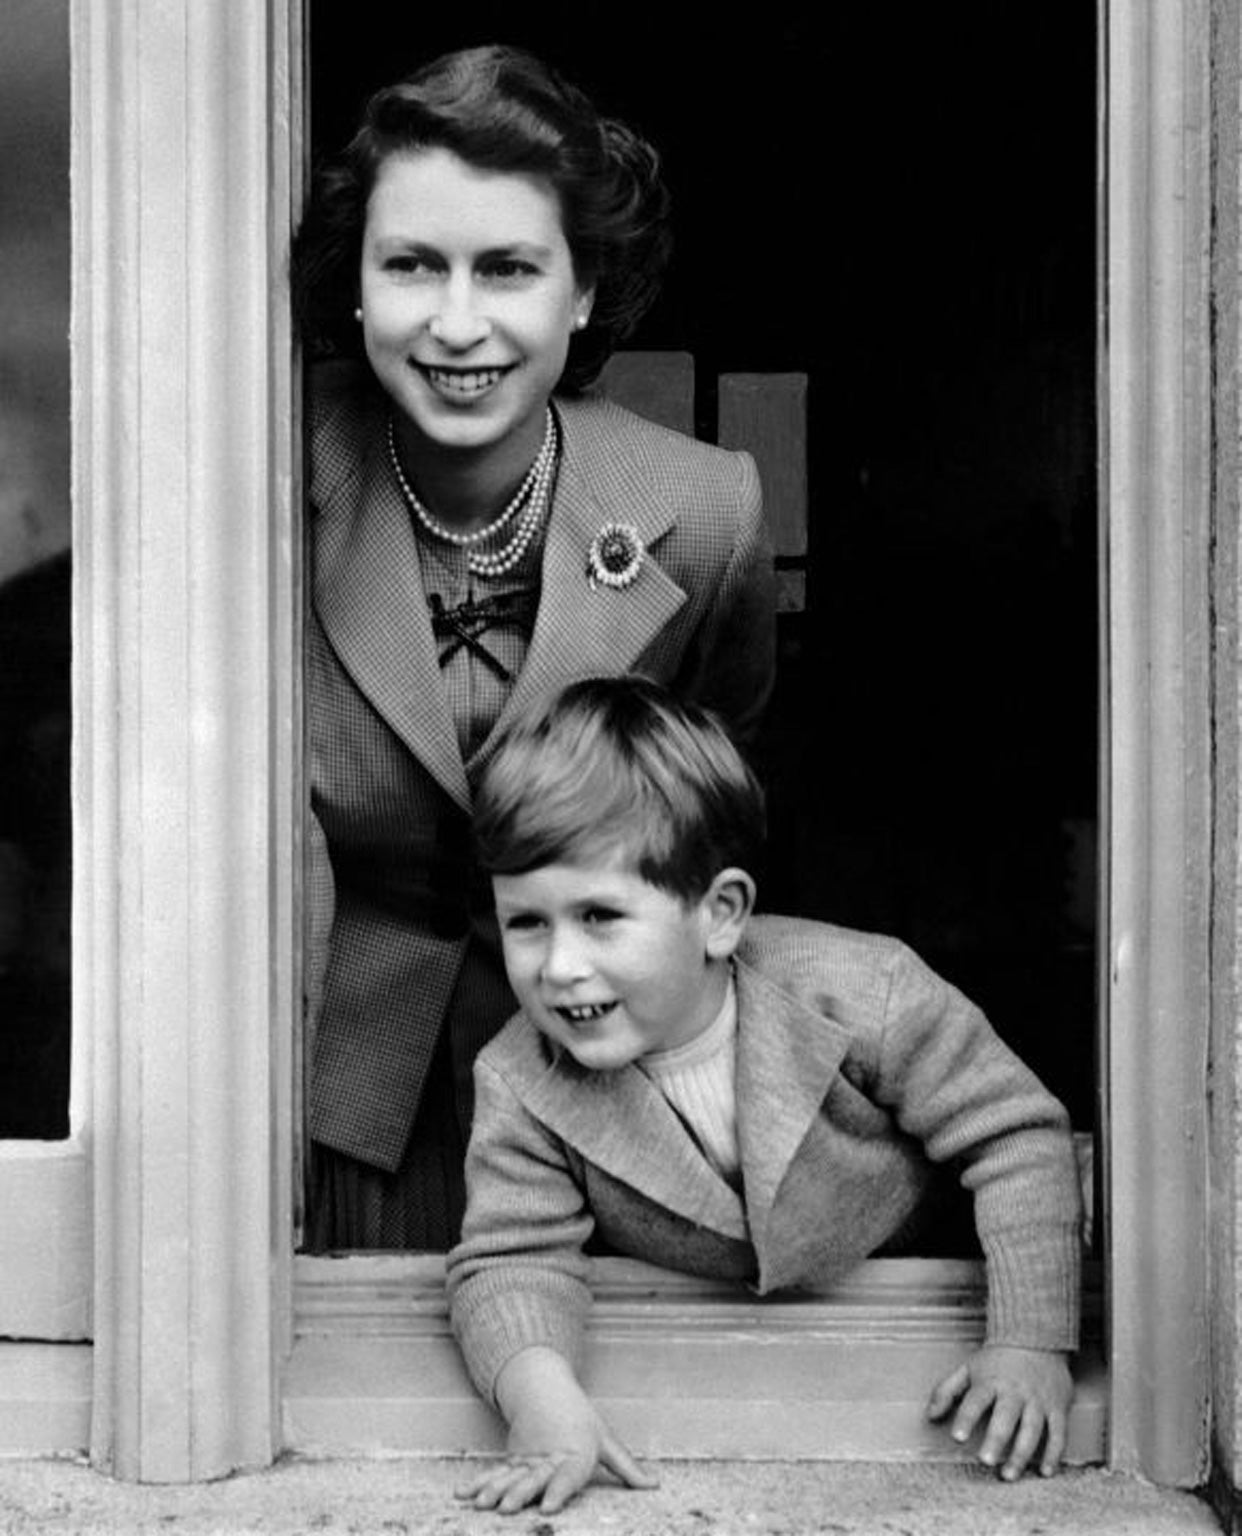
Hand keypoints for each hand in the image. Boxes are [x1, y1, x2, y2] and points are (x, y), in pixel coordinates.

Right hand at [454, 1347, 657, 1514]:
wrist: (547, 1390)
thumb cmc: (583, 1421)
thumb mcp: (606, 1440)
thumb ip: (626, 1467)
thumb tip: (655, 1485)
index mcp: (575, 1454)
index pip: (568, 1475)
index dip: (559, 1490)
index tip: (549, 1506)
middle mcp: (548, 1458)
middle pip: (534, 1478)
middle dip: (519, 1494)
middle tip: (507, 1509)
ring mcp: (527, 1459)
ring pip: (510, 1476)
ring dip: (494, 1490)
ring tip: (480, 1504)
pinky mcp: (512, 1460)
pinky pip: (495, 1473)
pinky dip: (478, 1483)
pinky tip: (462, 1495)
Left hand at [926, 1345, 1072, 1479]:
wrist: (1036, 1339)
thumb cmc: (997, 1360)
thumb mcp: (968, 1369)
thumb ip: (947, 1391)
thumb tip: (930, 1416)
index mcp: (990, 1381)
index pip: (975, 1401)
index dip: (966, 1419)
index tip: (957, 1437)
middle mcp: (1015, 1392)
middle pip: (1006, 1417)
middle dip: (996, 1439)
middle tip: (986, 1460)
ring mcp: (1038, 1401)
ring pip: (1032, 1430)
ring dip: (1021, 1454)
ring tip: (1008, 1474)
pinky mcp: (1057, 1408)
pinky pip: (1058, 1433)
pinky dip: (1054, 1454)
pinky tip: (1045, 1472)